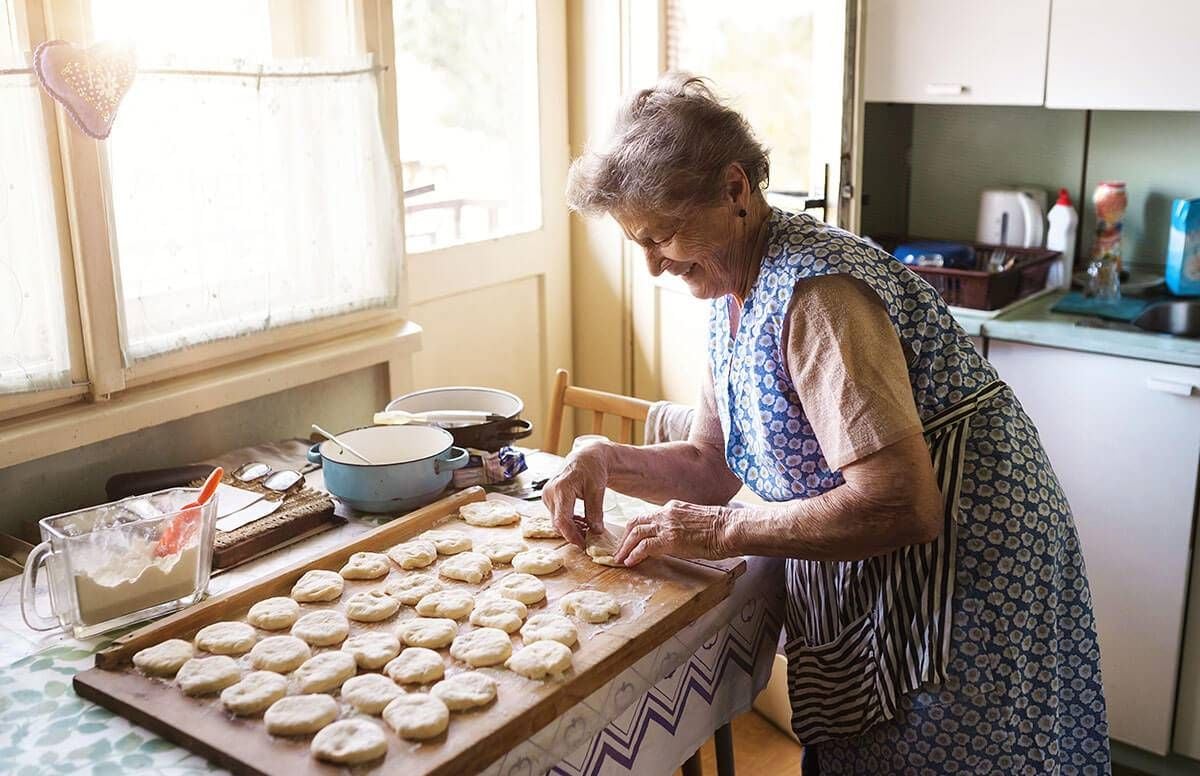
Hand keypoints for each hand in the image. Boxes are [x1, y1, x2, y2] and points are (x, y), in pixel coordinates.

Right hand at [541, 442, 610, 546]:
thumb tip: (596, 531)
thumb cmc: (592, 469)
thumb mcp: (597, 490)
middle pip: (558, 522)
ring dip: (571, 527)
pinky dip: (568, 520)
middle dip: (573, 533)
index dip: (571, 535)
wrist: (585, 457)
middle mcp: (550, 492)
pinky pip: (556, 515)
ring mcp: (547, 495)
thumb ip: (595, 512)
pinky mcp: (548, 498)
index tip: (583, 544)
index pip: (562, 520)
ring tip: (587, 527)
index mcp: (561, 489)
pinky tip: (580, 520)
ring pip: (557, 520)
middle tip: (589, 537)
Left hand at [614, 500, 733, 566]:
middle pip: (636, 522)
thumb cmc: (721, 528)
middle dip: (624, 537)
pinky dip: (634, 554)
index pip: (648, 517)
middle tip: (619, 551)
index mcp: (673, 507)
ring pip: (636, 532)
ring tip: (620, 559)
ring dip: (625, 547)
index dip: (636, 529)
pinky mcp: (669, 539)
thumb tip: (677, 539)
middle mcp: (666, 513)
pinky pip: (645, 546)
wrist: (730, 528)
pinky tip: (630, 562)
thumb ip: (682, 526)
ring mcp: (667, 525)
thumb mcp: (696, 521)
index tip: (630, 540)